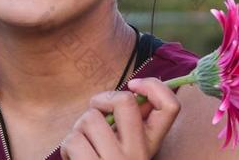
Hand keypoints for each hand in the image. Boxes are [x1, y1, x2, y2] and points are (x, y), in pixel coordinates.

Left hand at [60, 77, 180, 159]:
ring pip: (90, 119)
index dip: (153, 86)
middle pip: (125, 101)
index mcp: (151, 143)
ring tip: (82, 143)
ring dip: (78, 127)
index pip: (171, 106)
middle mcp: (138, 153)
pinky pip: (73, 140)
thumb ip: (133, 122)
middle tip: (96, 112)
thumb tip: (135, 90)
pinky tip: (74, 158)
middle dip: (102, 100)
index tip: (134, 85)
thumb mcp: (129, 147)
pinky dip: (67, 146)